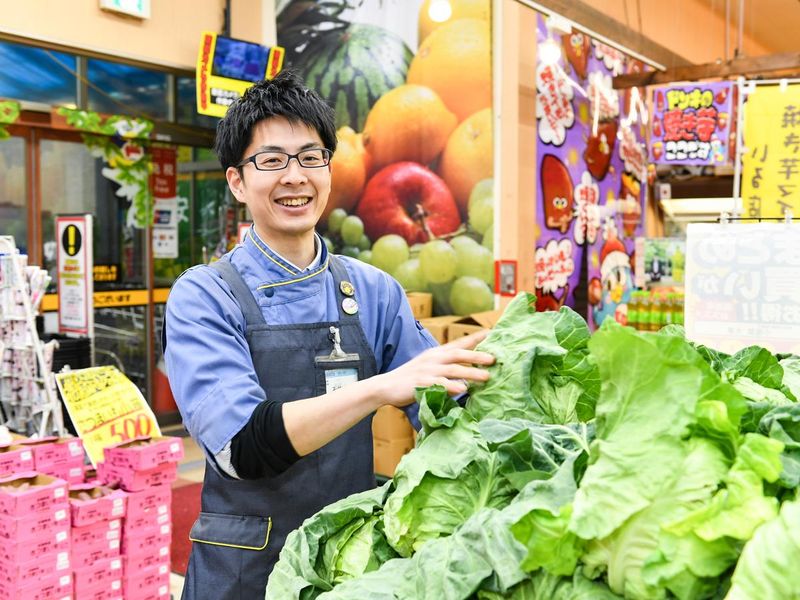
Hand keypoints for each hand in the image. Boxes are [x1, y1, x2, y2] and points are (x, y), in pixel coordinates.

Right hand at [374, 330, 494, 407]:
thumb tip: (467, 375)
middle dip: (477, 356)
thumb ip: (446, 368)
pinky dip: (451, 386)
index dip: (475, 338)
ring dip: (471, 372)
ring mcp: (427, 370)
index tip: (492, 333)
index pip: (459, 343)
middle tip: (494, 359)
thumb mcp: (429, 367)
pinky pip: (439, 383)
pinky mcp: (420, 382)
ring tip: (486, 377)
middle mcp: (433, 358)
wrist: (386, 386)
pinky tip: (462, 389)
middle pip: (459, 354)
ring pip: (453, 369)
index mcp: (436, 353)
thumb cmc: (410, 379)